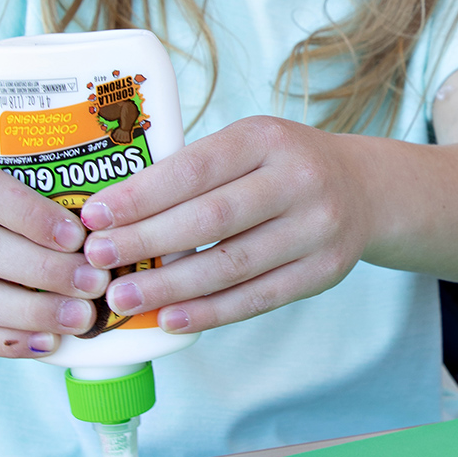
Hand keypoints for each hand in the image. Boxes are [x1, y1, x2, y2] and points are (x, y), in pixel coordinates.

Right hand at [0, 157, 110, 356]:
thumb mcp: (3, 187)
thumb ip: (43, 200)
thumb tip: (106, 231)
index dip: (32, 215)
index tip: (78, 237)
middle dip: (46, 271)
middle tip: (94, 283)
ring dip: (35, 311)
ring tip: (81, 317)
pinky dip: (13, 341)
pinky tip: (51, 342)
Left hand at [80, 116, 375, 332]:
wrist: (363, 190)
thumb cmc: (282, 168)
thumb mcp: (248, 146)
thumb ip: (196, 173)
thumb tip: (117, 218)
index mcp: (267, 138)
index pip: (194, 169)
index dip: (140, 197)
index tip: (94, 218)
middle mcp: (299, 179)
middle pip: (211, 219)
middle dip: (146, 242)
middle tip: (98, 262)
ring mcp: (317, 228)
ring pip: (233, 264)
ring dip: (172, 286)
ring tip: (126, 298)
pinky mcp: (325, 271)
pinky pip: (260, 297)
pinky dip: (212, 311)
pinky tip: (173, 318)